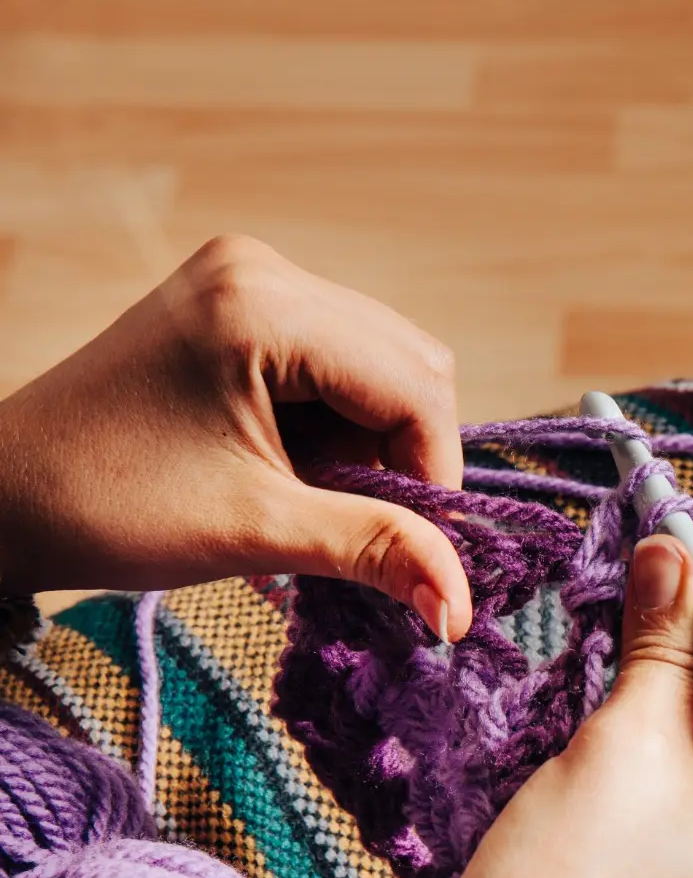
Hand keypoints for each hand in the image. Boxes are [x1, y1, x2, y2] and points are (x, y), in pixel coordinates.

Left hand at [0, 235, 472, 638]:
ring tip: (312, 493)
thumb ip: (375, 551)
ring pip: (385, 362)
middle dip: (406, 453)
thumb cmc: (106, 508)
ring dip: (375, 440)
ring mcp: (250, 278)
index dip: (434, 474)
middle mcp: (264, 269)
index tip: (421, 548)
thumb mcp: (256, 531)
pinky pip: (341, 359)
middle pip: (412, 364)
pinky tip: (293, 463)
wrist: (0, 492)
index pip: (416, 386)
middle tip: (363, 523)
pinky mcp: (240, 301)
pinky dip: (340, 422)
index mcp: (264, 305)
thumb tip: (462, 608)